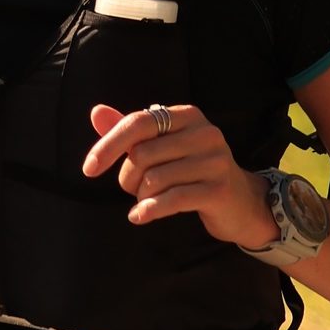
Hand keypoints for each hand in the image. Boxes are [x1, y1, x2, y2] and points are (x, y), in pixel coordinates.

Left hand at [82, 99, 276, 248]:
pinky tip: (138, 217)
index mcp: (187, 115)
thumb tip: (96, 112)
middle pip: (142, 155)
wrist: (242, 202)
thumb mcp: (163, 148)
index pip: (138, 123)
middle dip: (128, 178)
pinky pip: (171, 200)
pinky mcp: (219, 190)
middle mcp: (204, 133)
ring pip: (154, 180)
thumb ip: (130, 132)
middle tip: (133, 190)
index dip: (108, 145)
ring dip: (140, 197)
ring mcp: (215, 161)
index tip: (88, 169)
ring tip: (145, 202)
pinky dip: (149, 210)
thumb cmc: (194, 172)